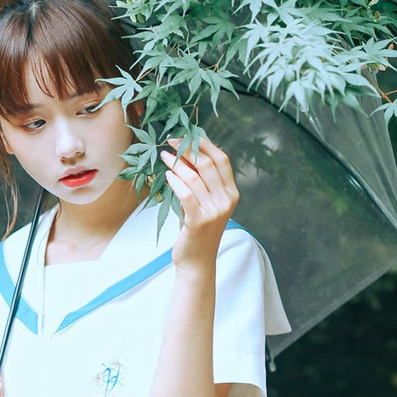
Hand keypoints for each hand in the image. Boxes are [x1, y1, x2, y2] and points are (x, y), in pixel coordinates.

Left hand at [159, 134, 239, 274]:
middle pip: (207, 164)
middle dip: (187, 149)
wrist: (197, 260)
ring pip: (193, 177)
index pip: (222, 159)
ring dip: (176, 163)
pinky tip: (167, 175)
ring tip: (164, 156)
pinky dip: (175, 180)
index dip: (204, 144)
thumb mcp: (203, 202)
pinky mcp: (199, 220)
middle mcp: (226, 200)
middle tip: (171, 141)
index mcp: (232, 193)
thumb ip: (199, 181)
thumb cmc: (197, 229)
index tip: (187, 135)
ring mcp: (215, 211)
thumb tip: (184, 152)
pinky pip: (185, 193)